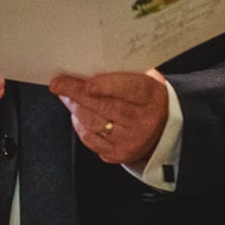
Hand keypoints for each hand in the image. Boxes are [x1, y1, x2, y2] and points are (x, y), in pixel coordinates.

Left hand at [50, 69, 170, 167]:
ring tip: (66, 95)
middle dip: (76, 93)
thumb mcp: (145, 80)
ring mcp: (129, 141)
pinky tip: (78, 115)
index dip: (104, 86)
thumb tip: (86, 69)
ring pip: (92, 122)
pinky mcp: (116, 154)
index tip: (85, 82)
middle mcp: (142, 122)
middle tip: (59, 84)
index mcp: (151, 98)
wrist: (165, 130)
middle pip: (104, 106)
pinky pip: (89, 138)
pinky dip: (80, 124)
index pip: (128, 89)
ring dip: (74, 107)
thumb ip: (122, 73)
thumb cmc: (148, 99)